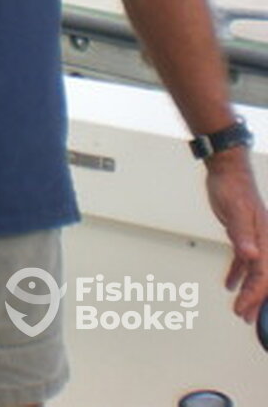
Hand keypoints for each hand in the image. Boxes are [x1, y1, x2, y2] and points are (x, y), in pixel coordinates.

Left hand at [206, 152, 267, 321]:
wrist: (228, 173)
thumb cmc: (234, 189)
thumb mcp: (236, 212)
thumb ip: (242, 234)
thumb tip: (251, 255)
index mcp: (267, 240)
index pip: (264, 275)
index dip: (255, 295)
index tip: (244, 310)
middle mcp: (265, 243)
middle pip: (263, 279)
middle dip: (255, 300)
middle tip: (245, 318)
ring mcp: (256, 241)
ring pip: (255, 273)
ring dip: (248, 291)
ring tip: (240, 309)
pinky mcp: (245, 237)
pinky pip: (245, 262)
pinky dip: (238, 274)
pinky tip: (230, 285)